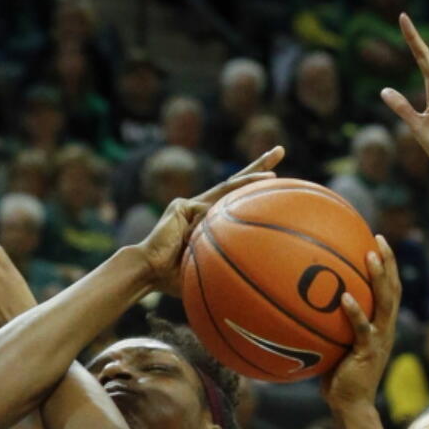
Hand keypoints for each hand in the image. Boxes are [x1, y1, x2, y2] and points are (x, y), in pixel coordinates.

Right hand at [138, 146, 283, 295]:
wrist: (148, 272)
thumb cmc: (175, 278)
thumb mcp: (208, 269)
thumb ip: (225, 262)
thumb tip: (255, 269)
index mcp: (207, 221)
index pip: (235, 201)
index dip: (253, 190)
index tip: (277, 180)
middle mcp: (200, 208)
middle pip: (234, 183)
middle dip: (258, 166)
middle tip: (280, 150)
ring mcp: (190, 205)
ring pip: (226, 189)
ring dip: (250, 179)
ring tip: (274, 174)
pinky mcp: (181, 206)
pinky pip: (204, 212)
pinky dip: (209, 223)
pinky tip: (200, 238)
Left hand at [322, 236, 401, 415]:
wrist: (350, 406)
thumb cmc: (339, 379)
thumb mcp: (335, 347)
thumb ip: (329, 327)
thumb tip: (303, 308)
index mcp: (381, 327)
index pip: (389, 290)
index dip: (387, 266)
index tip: (378, 242)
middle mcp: (385, 330)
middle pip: (393, 289)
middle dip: (389, 262)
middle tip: (380, 238)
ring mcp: (379, 341)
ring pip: (385, 303)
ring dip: (379, 278)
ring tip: (370, 256)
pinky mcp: (367, 353)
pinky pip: (362, 329)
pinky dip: (355, 313)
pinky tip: (345, 298)